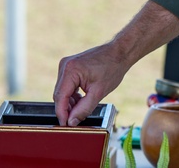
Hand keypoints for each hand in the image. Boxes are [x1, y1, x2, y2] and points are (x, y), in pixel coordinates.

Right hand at [52, 1, 178, 125]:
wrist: (119, 52)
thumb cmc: (112, 68)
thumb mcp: (99, 92)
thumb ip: (83, 109)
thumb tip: (71, 122)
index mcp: (71, 70)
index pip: (60, 97)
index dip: (62, 114)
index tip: (65, 126)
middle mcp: (65, 65)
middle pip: (59, 95)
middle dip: (66, 109)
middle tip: (74, 121)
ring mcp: (66, 65)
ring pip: (62, 91)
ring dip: (69, 102)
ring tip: (81, 110)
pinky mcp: (70, 66)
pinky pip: (66, 85)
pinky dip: (72, 95)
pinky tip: (81, 100)